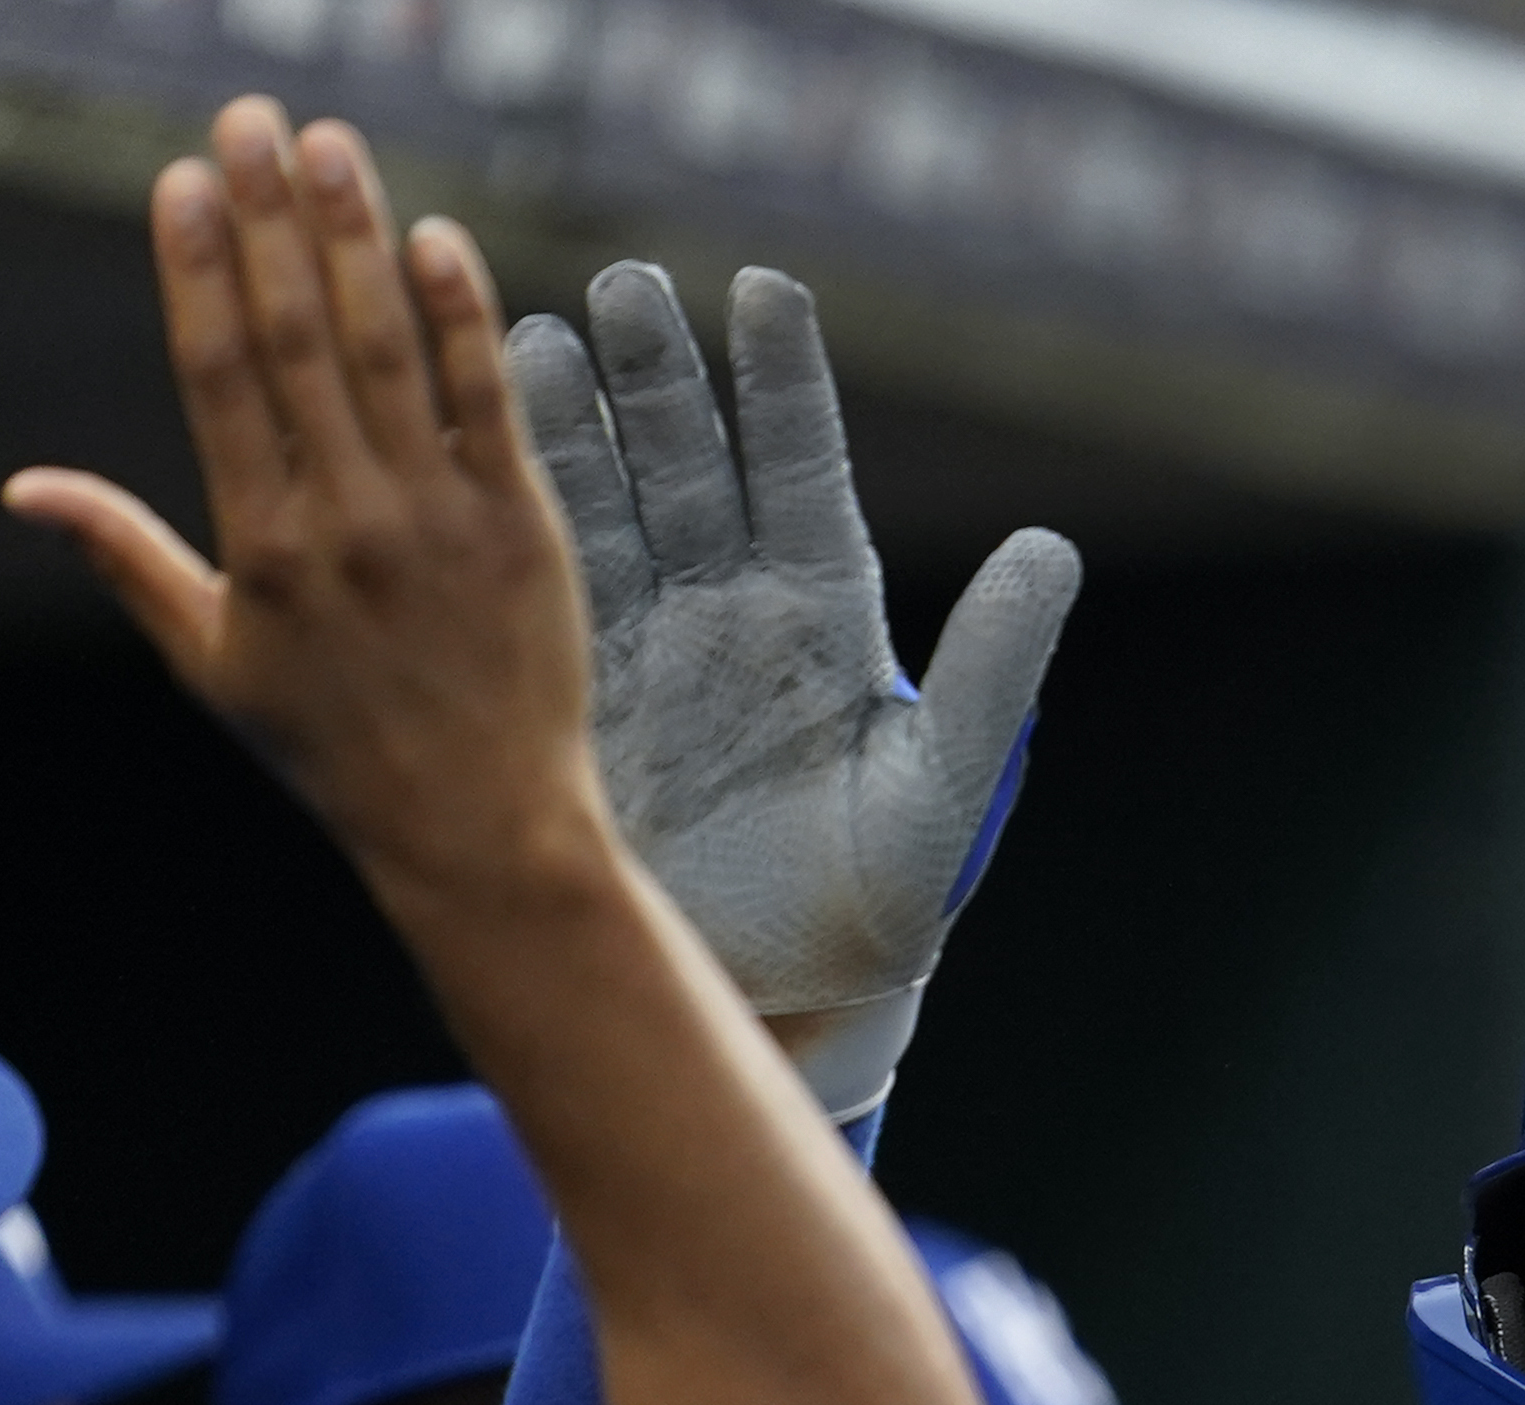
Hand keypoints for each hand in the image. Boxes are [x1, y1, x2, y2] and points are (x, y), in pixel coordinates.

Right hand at [4, 102, 604, 912]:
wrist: (478, 825)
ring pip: (385, 352)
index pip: (217, 377)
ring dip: (356, 238)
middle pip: (296, 339)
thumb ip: (126, 556)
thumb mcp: (212, 662)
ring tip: (331, 144)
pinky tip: (434, 238)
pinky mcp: (519, 528)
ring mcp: (433, 520)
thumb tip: (22, 488)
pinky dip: (462, 319)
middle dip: (270, 220)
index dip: (200, 272)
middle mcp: (341, 522)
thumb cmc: (335, 746)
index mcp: (259, 546)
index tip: (186, 181)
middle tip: (253, 119)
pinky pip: (486, 404)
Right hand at [509, 264, 1079, 1116]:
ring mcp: (648, 635)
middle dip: (658, 377)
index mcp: (826, 610)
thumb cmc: (879, 900)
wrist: (781, 993)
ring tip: (523, 337)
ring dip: (568, 422)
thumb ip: (991, 671)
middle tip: (622, 290)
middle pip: (691, 461)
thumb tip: (1052, 550)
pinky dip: (510, 510)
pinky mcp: (576, 684)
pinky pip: (539, 580)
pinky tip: (471, 439)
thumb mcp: (941, 789)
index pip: (801, 467)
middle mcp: (732, 602)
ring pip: (603, 502)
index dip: (782, 383)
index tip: (762, 292)